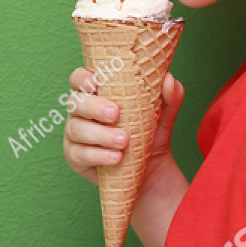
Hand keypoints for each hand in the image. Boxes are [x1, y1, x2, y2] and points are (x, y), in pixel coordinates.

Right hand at [62, 67, 185, 190]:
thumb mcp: (163, 114)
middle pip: (74, 103)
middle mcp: (80, 112)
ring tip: (124, 141)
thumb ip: (170, 95)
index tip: (96, 82)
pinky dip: (98, 156)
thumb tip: (168, 79)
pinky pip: (79, 154)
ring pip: (76, 129)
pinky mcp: (76, 157)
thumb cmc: (147, 133)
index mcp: (96, 94)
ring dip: (100, 134)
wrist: (150, 168)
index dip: (81, 78)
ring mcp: (75, 134)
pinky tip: (116, 158)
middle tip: (115, 114)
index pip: (79, 79)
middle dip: (94, 107)